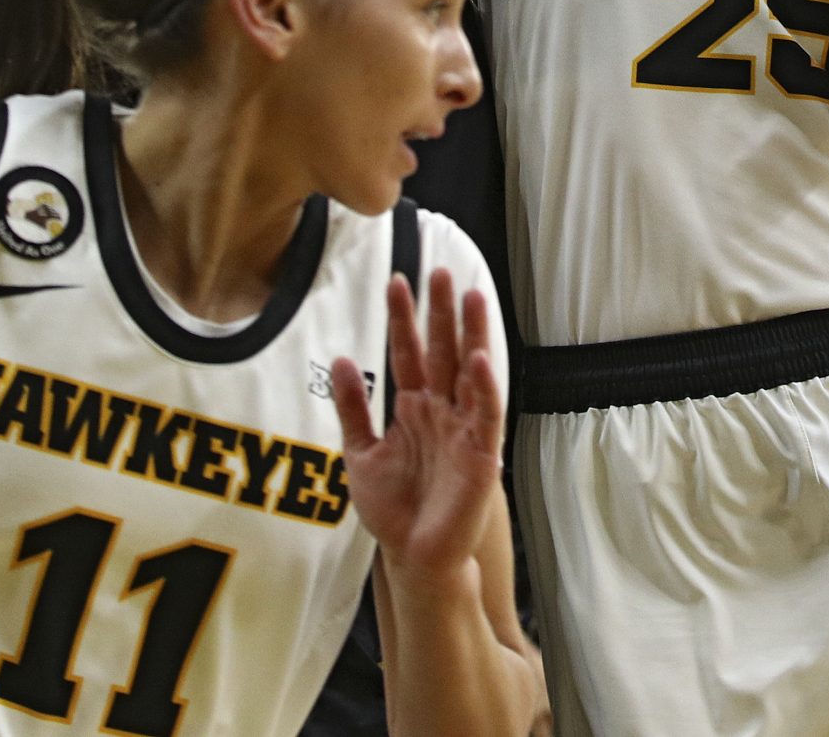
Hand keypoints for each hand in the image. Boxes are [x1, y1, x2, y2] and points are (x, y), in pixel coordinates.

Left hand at [331, 268, 502, 579]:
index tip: (396, 280)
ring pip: (470, 372)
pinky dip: (484, 387)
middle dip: (441, 311)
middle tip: (439, 270)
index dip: (403, 318)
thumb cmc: (394, 509)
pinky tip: (480, 359)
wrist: (415, 558)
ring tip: (472, 295)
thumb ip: (353, 409)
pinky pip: (485, 414)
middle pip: (443, 351)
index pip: (409, 352)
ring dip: (472, 335)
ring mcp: (464, 428)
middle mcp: (442, 410)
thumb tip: (342, 359)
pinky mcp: (482, 453)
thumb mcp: (360, 454)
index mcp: (414, 407)